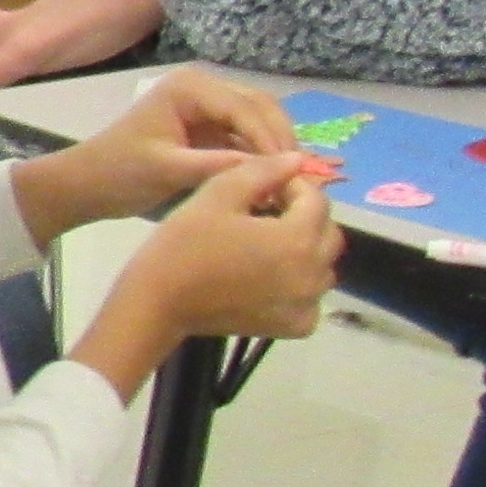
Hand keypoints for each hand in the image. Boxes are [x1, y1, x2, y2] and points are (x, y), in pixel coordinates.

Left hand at [27, 70, 295, 236]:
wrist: (86, 185)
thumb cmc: (118, 173)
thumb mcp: (169, 170)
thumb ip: (220, 165)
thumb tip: (276, 165)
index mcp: (188, 87)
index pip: (244, 107)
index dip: (271, 139)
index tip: (293, 171)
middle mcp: (203, 88)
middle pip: (261, 108)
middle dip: (283, 140)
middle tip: (305, 176)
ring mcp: (208, 107)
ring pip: (260, 122)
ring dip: (278, 149)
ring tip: (297, 181)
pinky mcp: (210, 129)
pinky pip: (248, 138)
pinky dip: (264, 156)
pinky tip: (279, 180)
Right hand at [90, 154, 342, 380]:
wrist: (158, 302)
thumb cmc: (185, 245)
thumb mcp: (217, 195)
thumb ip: (262, 172)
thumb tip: (297, 160)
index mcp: (297, 239)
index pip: (317, 200)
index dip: (293, 186)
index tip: (264, 186)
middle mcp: (313, 273)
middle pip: (327, 233)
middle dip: (304, 216)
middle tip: (266, 213)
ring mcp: (307, 304)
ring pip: (322, 265)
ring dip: (305, 249)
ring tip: (267, 245)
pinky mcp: (296, 325)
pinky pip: (312, 297)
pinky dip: (299, 284)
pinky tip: (270, 277)